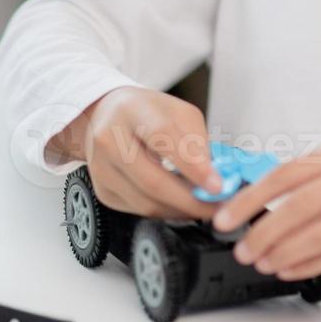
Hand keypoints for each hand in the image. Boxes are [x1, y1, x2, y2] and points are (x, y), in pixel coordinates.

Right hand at [49, 86, 222, 220]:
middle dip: (192, 201)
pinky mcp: (102, 190)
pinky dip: (166, 211)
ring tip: (204, 205)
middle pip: (153, 181)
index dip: (193, 165)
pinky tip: (180, 203)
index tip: (217, 186)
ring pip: (147, 203)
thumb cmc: (146, 113)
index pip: (164, 137)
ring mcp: (101, 168)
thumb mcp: (177, 112)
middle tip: (219, 207)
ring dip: (181, 210)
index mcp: (131, 110)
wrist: (106, 116)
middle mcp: (109, 139)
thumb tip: (216, 177)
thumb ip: (197, 141)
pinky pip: (139, 210)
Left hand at [212, 139, 320, 279]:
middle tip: (242, 249)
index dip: (250, 199)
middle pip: (299, 208)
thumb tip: (256, 203)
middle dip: (264, 233)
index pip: (284, 175)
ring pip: (320, 235)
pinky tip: (289, 270)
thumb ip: (306, 176)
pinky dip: (310, 264)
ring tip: (262, 263)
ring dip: (284, 254)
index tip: (226, 218)